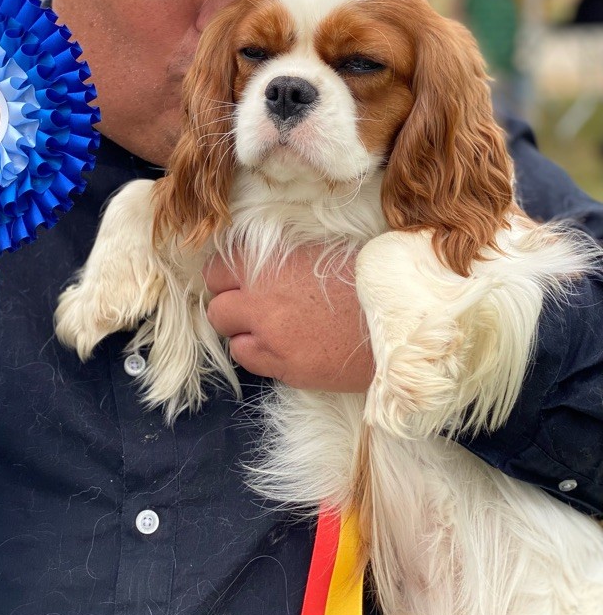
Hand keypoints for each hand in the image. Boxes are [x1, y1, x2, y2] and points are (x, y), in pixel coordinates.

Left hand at [204, 246, 374, 392]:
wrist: (398, 319)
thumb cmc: (366, 280)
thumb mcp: (319, 250)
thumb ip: (281, 258)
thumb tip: (258, 265)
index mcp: (270, 258)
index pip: (217, 268)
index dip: (226, 277)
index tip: (238, 283)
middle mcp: (261, 293)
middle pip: (216, 304)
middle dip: (229, 307)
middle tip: (251, 309)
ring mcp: (269, 332)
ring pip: (227, 334)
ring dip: (243, 332)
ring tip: (272, 330)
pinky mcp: (283, 364)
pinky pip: (248, 360)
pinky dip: (259, 355)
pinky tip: (284, 347)